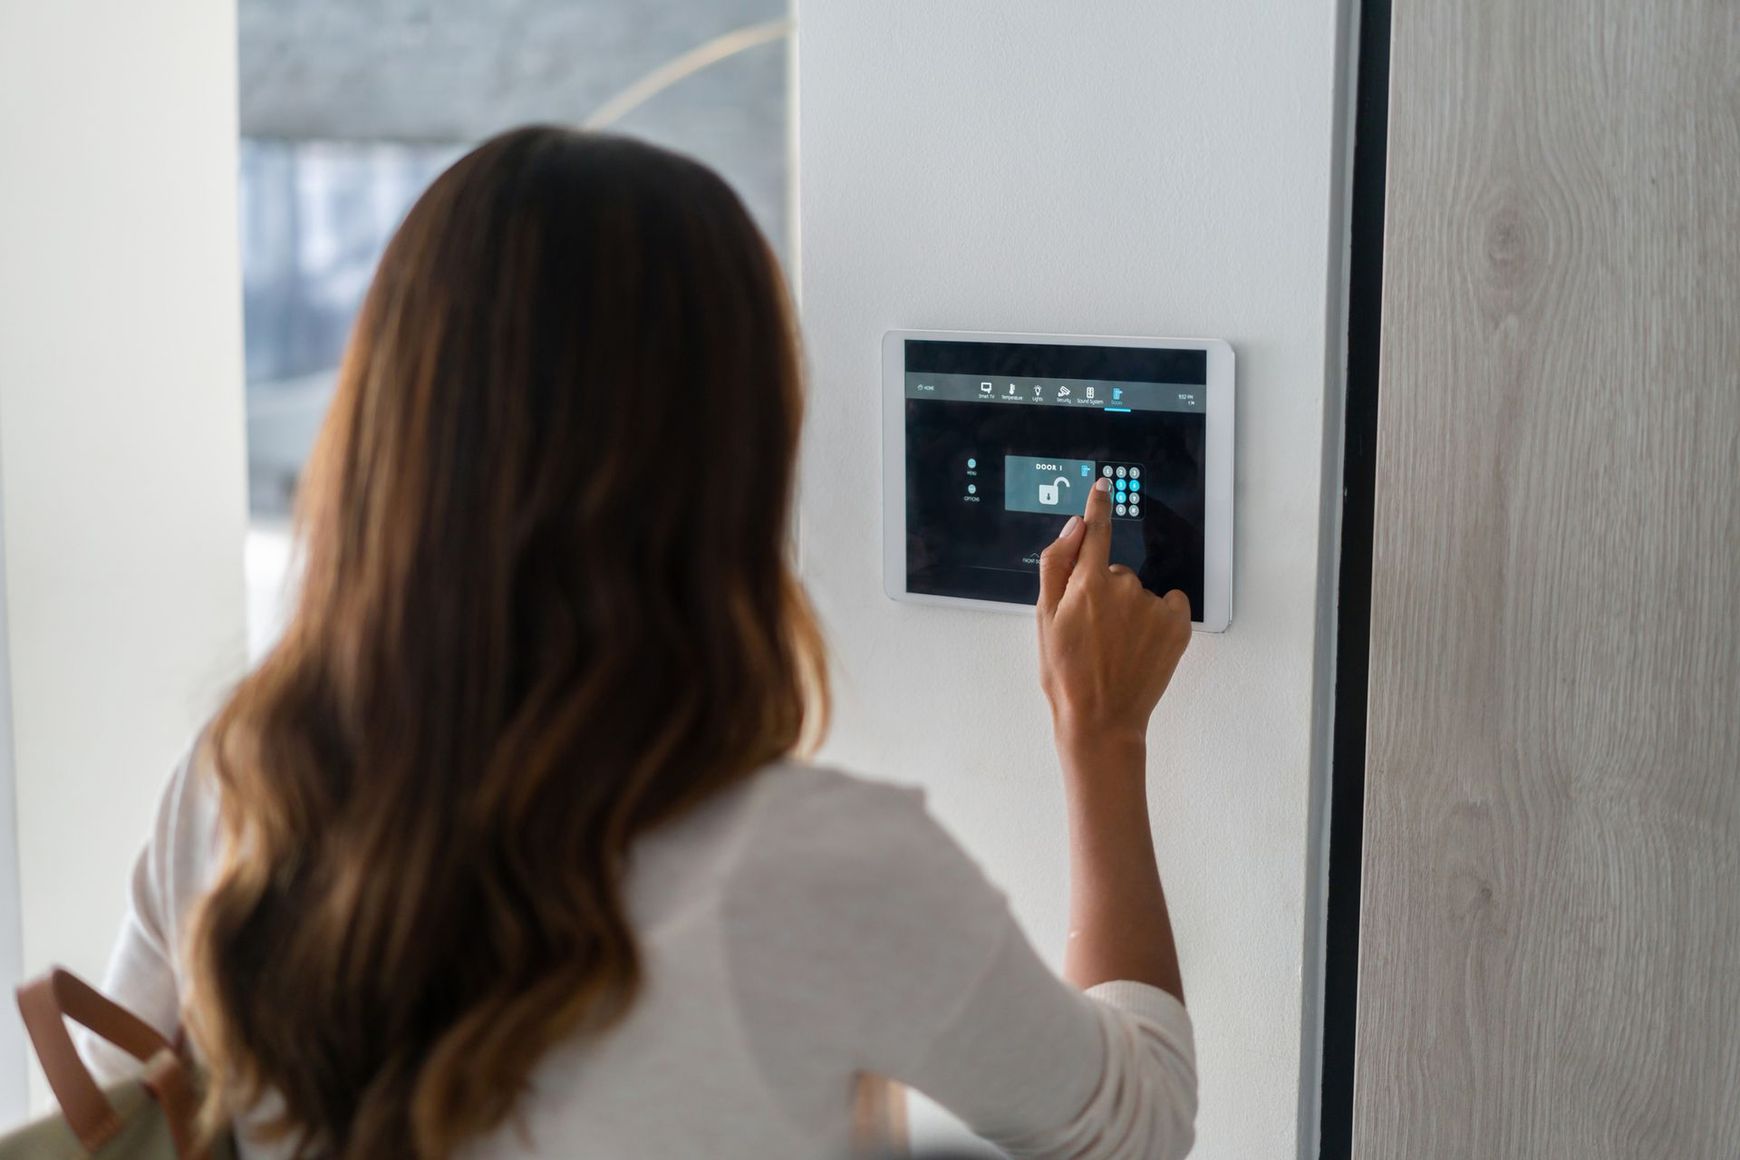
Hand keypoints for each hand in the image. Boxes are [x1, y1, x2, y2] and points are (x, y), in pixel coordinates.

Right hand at [1036, 477, 1192, 748]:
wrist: (1100, 719)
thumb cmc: (1065, 673)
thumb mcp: (1043, 618)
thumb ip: (1057, 564)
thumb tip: (1075, 526)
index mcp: (1087, 583)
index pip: (1096, 530)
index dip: (1098, 506)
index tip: (1104, 485)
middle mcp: (1124, 586)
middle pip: (1114, 572)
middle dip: (1104, 593)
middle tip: (1091, 633)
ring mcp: (1154, 605)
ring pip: (1139, 593)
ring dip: (1129, 611)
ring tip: (1115, 648)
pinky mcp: (1178, 624)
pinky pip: (1168, 603)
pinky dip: (1158, 618)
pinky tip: (1142, 645)